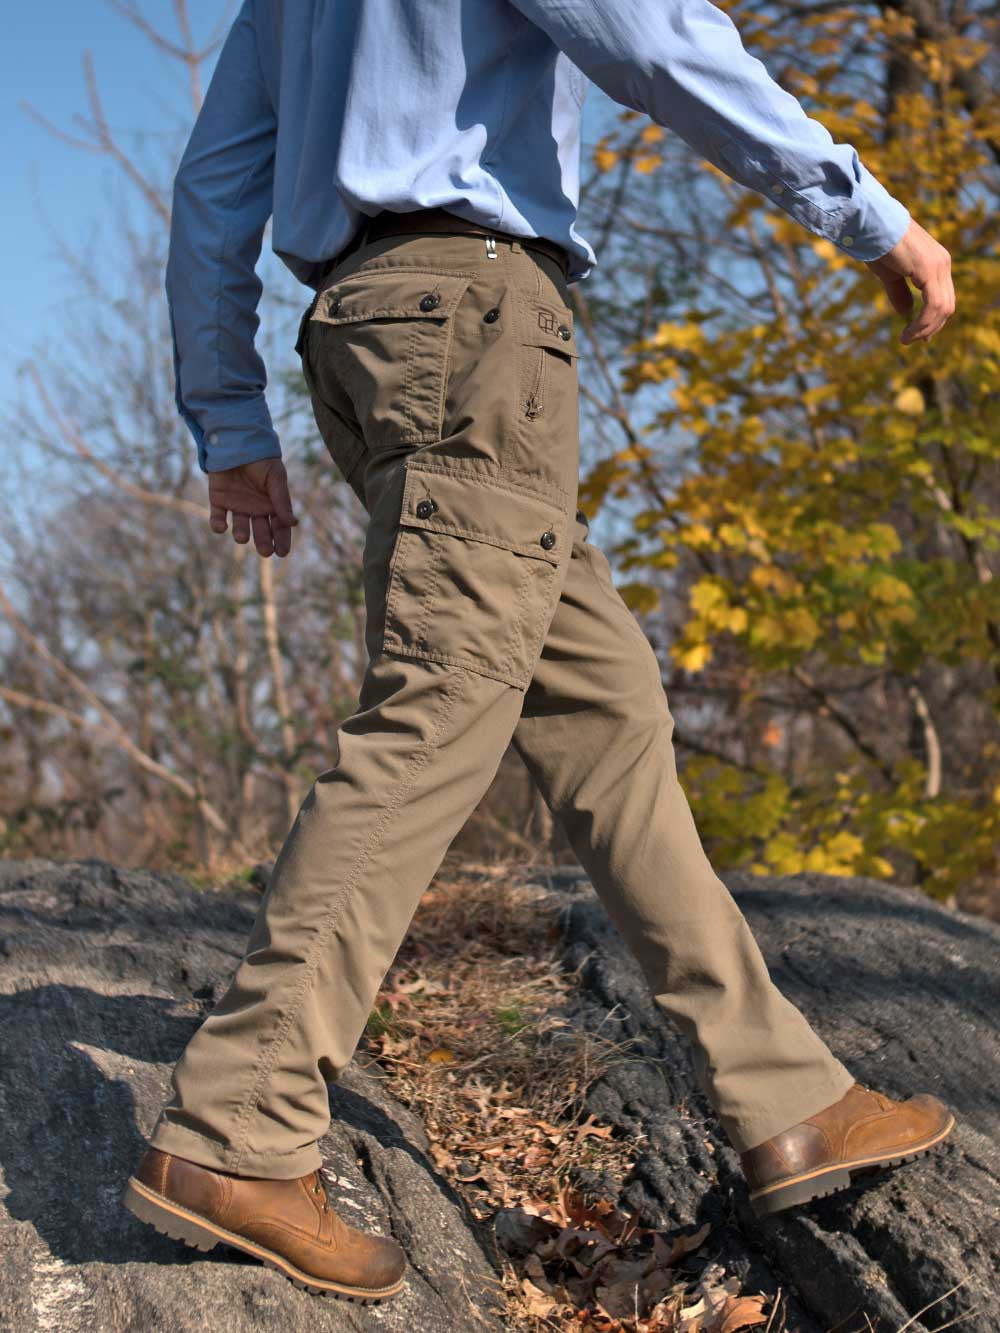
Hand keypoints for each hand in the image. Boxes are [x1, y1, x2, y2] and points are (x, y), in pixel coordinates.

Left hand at [208, 458, 298, 557]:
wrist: (237, 441)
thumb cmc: (261, 459)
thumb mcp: (275, 478)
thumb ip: (282, 500)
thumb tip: (294, 523)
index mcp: (272, 504)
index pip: (280, 527)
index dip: (282, 540)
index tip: (282, 552)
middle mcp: (255, 508)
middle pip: (261, 531)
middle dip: (263, 542)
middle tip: (265, 551)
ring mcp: (237, 505)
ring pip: (240, 527)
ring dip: (241, 534)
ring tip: (242, 537)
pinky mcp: (218, 500)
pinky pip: (217, 518)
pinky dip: (217, 524)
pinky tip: (221, 527)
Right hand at [865, 218, 954, 344]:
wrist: (870, 224)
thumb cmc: (876, 245)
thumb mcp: (890, 275)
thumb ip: (900, 293)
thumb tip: (906, 313)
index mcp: (936, 262)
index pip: (943, 297)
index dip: (933, 320)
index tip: (919, 337)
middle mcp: (942, 263)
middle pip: (947, 305)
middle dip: (930, 328)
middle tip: (911, 341)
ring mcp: (938, 265)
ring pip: (942, 309)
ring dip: (925, 329)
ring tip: (906, 340)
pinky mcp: (929, 270)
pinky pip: (933, 306)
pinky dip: (922, 324)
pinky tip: (907, 333)